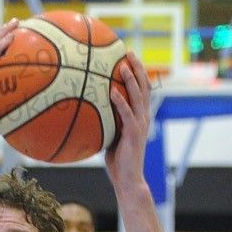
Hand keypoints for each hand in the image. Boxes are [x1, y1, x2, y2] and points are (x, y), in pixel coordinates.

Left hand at [104, 52, 154, 191]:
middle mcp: (143, 117)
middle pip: (144, 87)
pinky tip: (111, 91)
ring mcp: (140, 125)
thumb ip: (106, 121)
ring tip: (122, 65)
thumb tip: (86, 109)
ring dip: (131, 80)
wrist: (129, 179)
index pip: (142, 90)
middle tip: (129, 52)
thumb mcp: (110, 135)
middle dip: (138, 68)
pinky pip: (127, 114)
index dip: (138, 72)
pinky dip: (120, 101)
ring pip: (138, 97)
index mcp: (140, 117)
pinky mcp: (134, 134)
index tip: (130, 57)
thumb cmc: (117, 160)